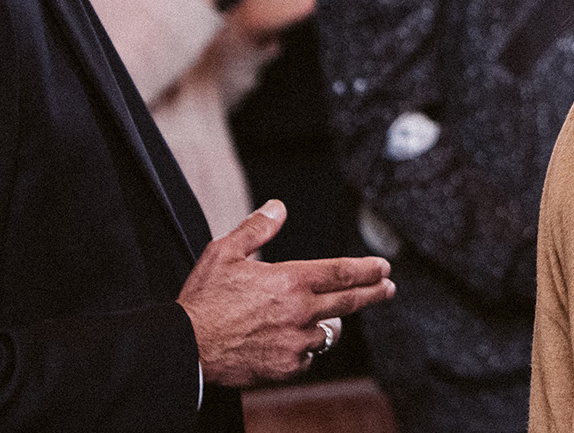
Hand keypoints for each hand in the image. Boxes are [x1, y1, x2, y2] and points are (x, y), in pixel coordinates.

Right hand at [178, 200, 395, 386]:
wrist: (185, 348)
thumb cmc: (202, 300)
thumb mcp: (223, 253)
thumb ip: (256, 229)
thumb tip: (278, 208)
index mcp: (289, 281)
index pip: (341, 272)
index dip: (367, 269)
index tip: (384, 267)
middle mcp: (299, 312)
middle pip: (349, 301)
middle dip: (374, 293)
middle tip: (388, 288)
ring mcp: (295, 341)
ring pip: (328, 333)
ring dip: (330, 324)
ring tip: (326, 320)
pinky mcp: (287, 366)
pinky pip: (308, 357)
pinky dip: (304, 349)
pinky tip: (291, 343)